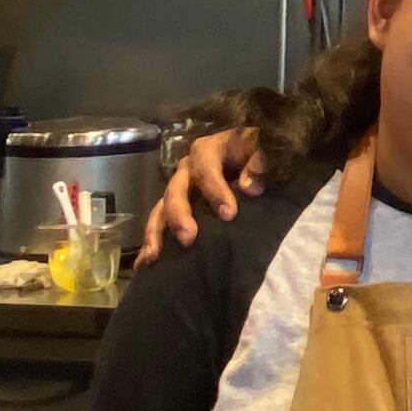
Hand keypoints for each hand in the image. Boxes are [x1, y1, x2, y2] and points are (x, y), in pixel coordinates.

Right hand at [137, 128, 266, 264]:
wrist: (254, 158)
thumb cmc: (257, 153)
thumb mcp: (264, 149)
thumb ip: (262, 161)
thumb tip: (250, 186)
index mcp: (209, 150)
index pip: (206, 166)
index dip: (214, 189)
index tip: (229, 214)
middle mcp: (188, 168)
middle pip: (177, 188)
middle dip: (179, 213)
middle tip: (188, 237)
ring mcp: (181, 188)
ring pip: (162, 207)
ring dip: (157, 231)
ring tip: (154, 255)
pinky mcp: (178, 205)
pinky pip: (160, 221)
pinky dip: (153, 240)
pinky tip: (147, 261)